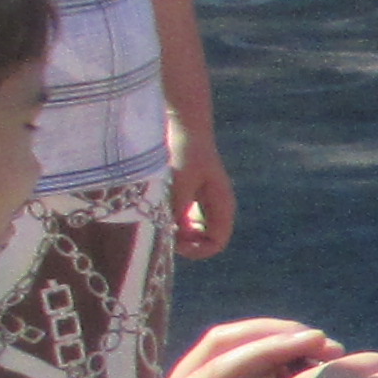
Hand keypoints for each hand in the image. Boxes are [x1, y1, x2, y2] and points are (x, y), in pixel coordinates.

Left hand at [167, 114, 237, 258]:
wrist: (183, 127)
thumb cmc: (185, 153)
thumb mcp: (179, 182)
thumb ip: (178, 210)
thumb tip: (173, 236)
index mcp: (221, 205)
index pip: (216, 243)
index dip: (197, 250)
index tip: (174, 242)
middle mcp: (215, 208)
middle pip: (204, 241)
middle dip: (184, 242)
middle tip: (162, 232)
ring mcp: (202, 203)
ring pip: (192, 232)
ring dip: (175, 232)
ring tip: (157, 221)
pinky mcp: (189, 197)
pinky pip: (183, 220)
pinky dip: (170, 221)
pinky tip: (157, 211)